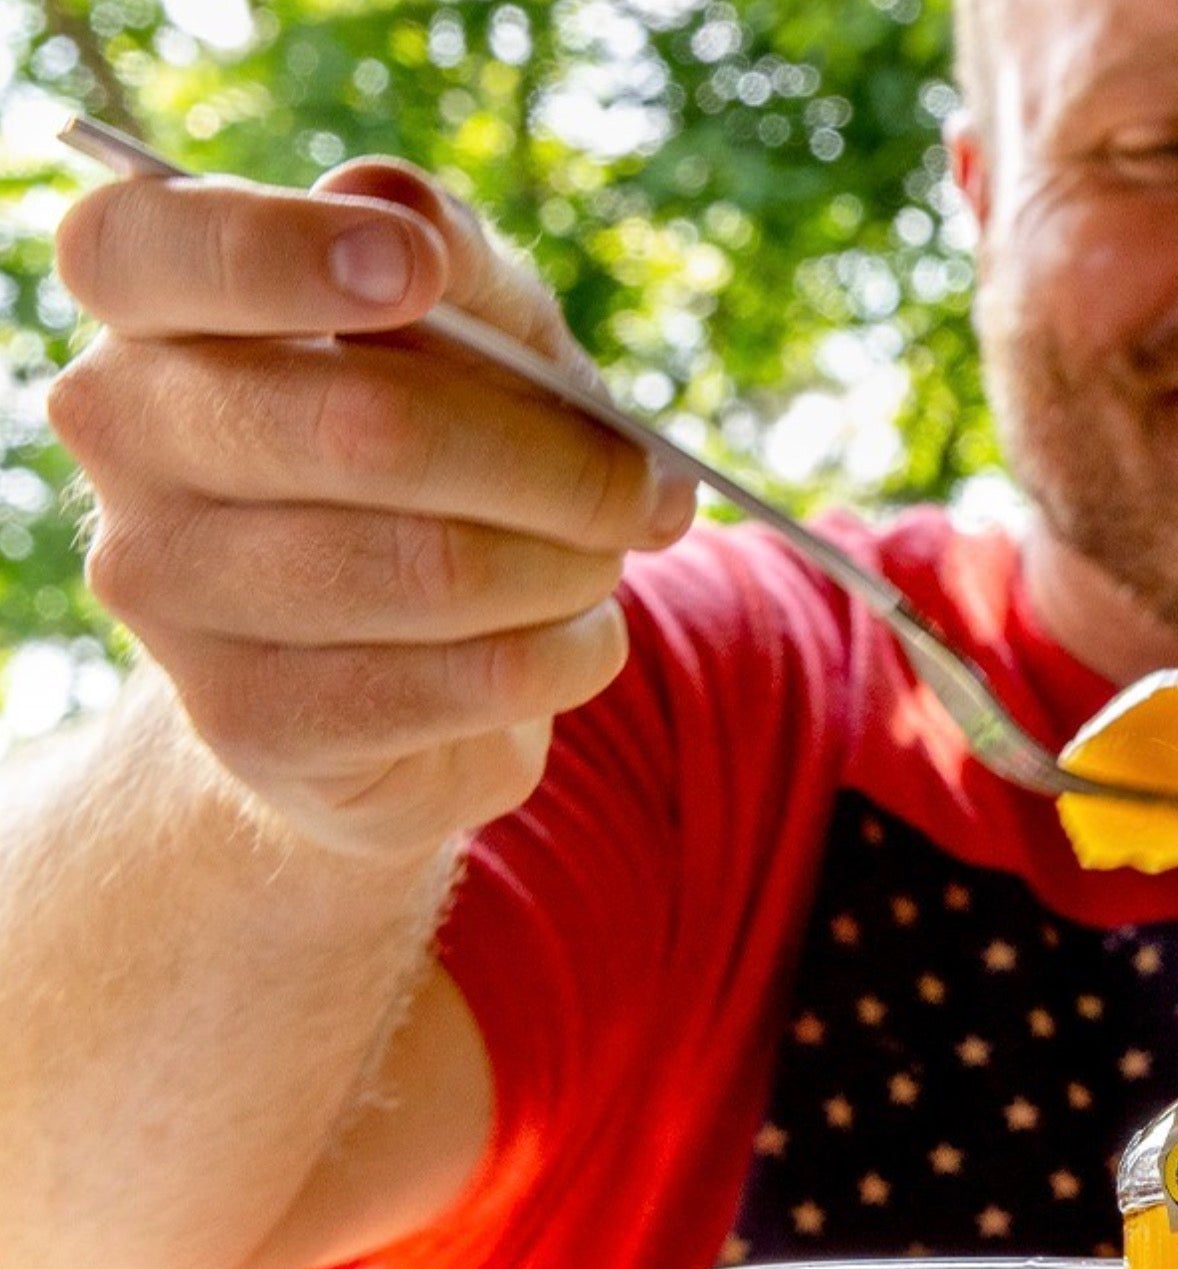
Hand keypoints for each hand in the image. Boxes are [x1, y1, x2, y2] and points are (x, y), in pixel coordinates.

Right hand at [48, 158, 695, 860]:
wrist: (386, 677)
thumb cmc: (431, 463)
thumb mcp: (469, 339)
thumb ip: (457, 264)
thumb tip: (419, 230)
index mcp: (150, 309)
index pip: (144, 249)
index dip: (282, 253)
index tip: (415, 270)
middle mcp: (125, 440)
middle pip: (367, 427)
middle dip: (558, 462)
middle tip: (646, 489)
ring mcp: (172, 590)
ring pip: (434, 568)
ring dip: (574, 566)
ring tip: (604, 564)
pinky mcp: (253, 722)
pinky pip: (466, 679)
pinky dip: (569, 653)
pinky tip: (577, 639)